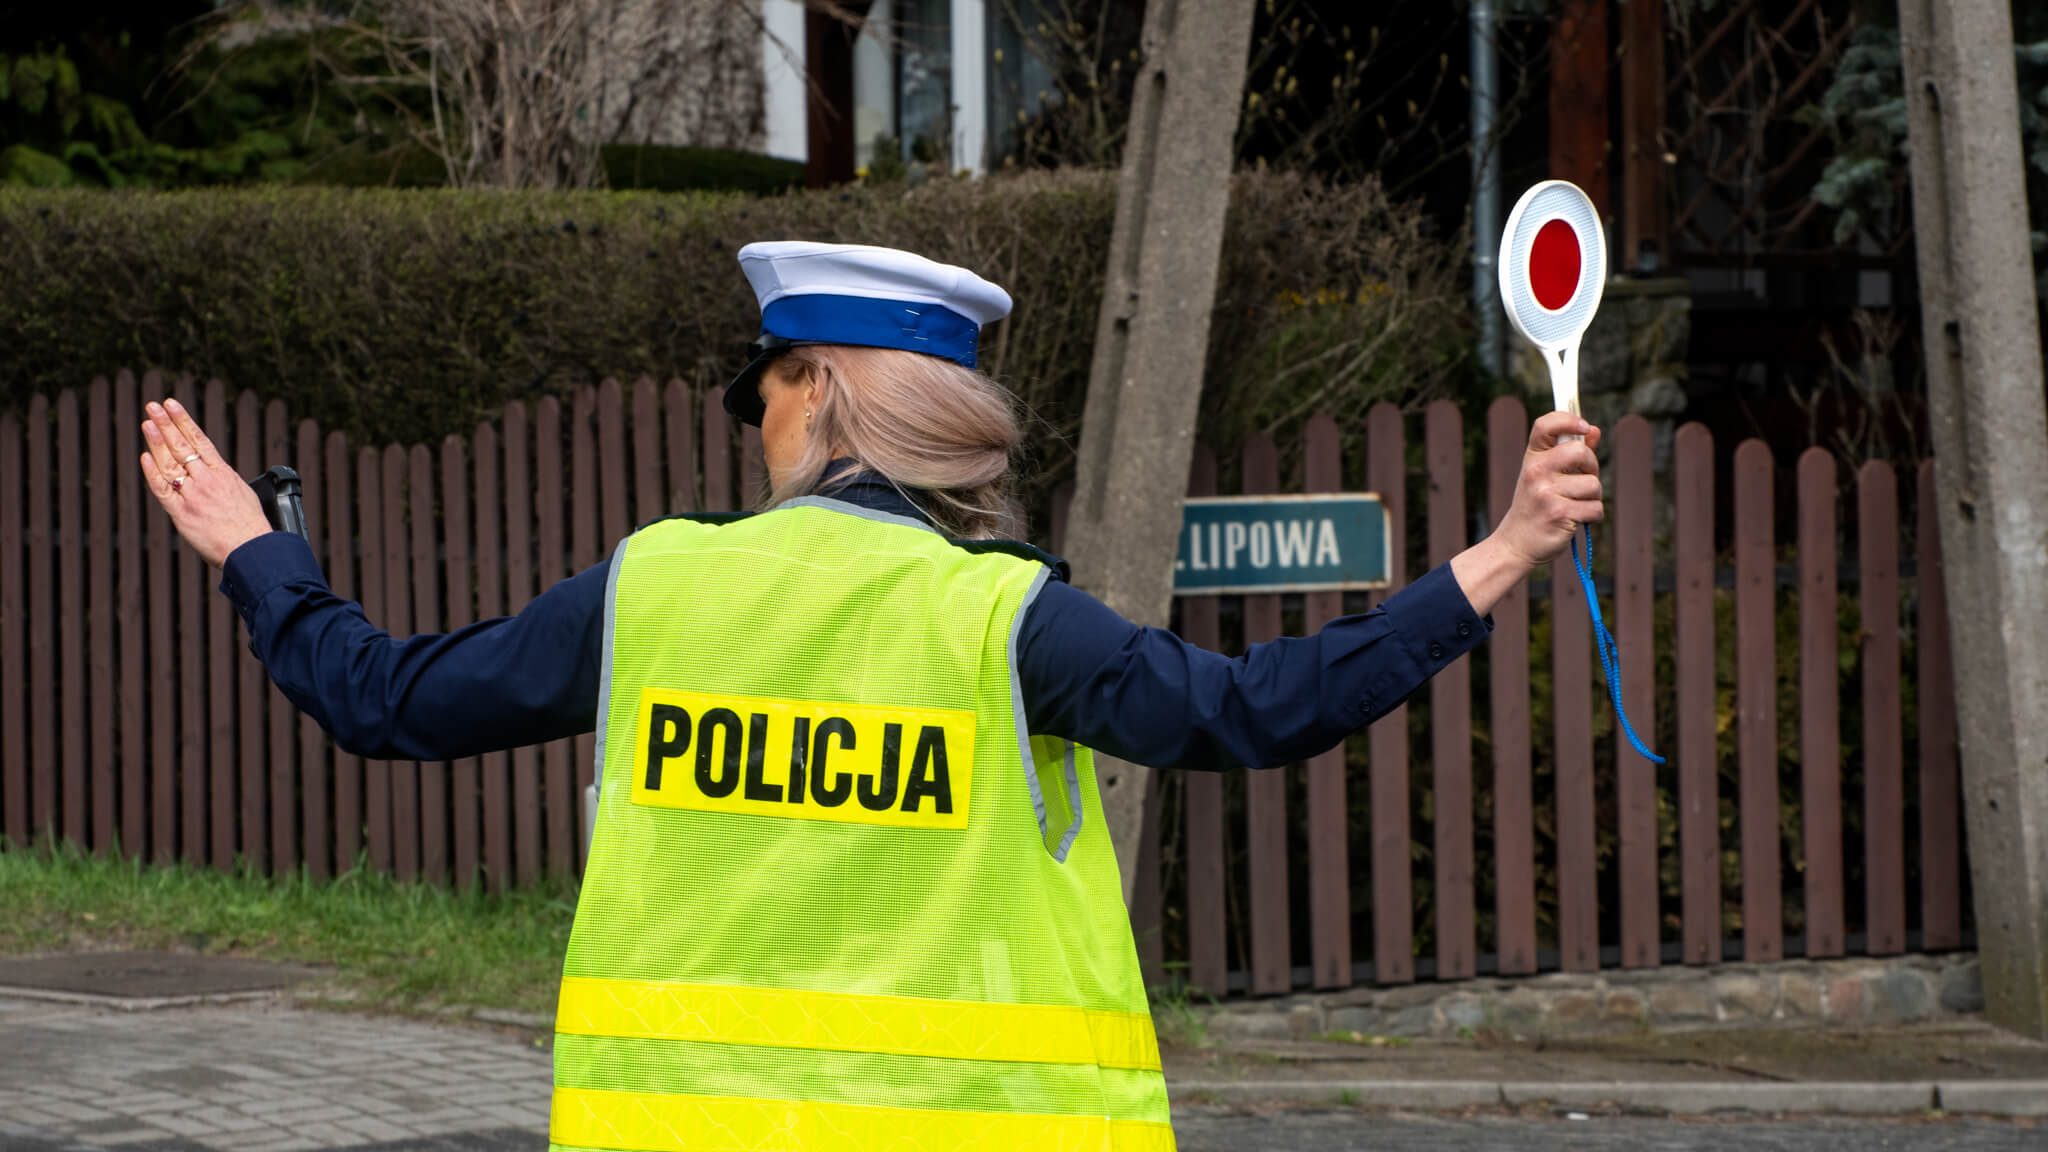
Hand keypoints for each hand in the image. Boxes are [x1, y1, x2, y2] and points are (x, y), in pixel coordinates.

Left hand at [139, 398, 272, 567]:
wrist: (251, 548)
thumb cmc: (250, 526)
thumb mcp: (243, 494)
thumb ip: (223, 482)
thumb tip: (214, 474)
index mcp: (223, 473)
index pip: (199, 440)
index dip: (183, 420)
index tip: (172, 404)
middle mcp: (207, 480)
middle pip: (182, 446)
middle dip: (166, 424)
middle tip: (153, 406)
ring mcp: (193, 495)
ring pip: (171, 463)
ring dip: (157, 441)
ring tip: (147, 423)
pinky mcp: (182, 514)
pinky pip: (164, 490)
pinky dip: (152, 473)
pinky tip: (145, 456)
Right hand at [1495, 410, 1604, 570]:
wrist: (1516, 544)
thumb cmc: (1536, 506)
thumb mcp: (1545, 476)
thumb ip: (1569, 452)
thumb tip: (1594, 430)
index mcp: (1532, 458)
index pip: (1546, 424)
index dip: (1569, 419)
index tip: (1585, 427)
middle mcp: (1535, 471)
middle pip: (1580, 451)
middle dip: (1592, 466)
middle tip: (1583, 479)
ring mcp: (1545, 492)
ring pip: (1593, 484)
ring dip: (1592, 497)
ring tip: (1575, 505)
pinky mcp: (1559, 513)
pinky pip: (1595, 508)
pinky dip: (1592, 516)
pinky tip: (1575, 519)